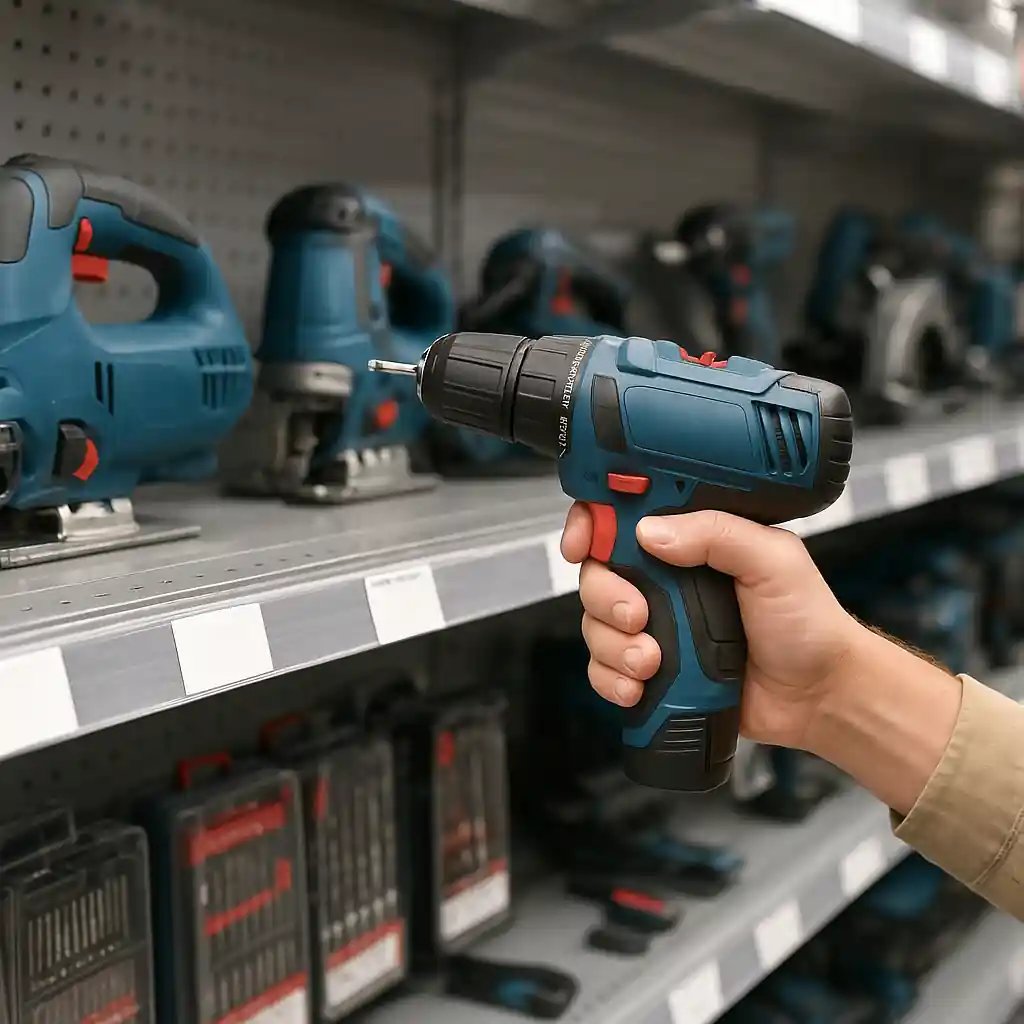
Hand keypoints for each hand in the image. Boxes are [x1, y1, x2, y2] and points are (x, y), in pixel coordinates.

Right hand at [560, 505, 862, 749]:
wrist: (818, 694)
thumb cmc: (808, 624)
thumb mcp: (773, 560)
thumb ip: (717, 533)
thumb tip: (652, 531)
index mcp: (691, 540)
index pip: (622, 518)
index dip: (592, 526)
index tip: (584, 543)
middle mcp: (666, 580)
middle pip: (597, 575)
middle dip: (605, 598)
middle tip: (638, 615)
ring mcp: (657, 626)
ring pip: (595, 625)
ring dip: (613, 646)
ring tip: (652, 661)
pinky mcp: (653, 669)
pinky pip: (604, 670)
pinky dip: (612, 679)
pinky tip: (640, 685)